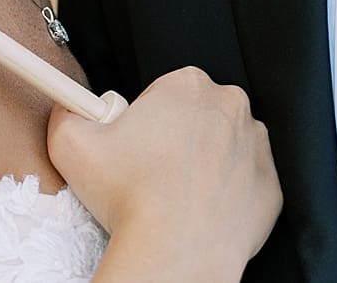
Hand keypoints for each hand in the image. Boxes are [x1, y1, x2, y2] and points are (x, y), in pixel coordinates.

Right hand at [47, 66, 281, 271]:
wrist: (174, 252)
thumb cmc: (127, 196)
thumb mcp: (71, 144)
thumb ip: (66, 113)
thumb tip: (66, 109)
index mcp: (187, 85)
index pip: (164, 91)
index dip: (145, 119)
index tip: (135, 146)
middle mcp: (231, 106)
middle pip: (197, 115)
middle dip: (177, 138)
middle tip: (151, 173)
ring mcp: (257, 147)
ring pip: (224, 147)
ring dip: (204, 163)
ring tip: (175, 195)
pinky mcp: (270, 186)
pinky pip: (246, 183)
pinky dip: (227, 194)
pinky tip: (201, 211)